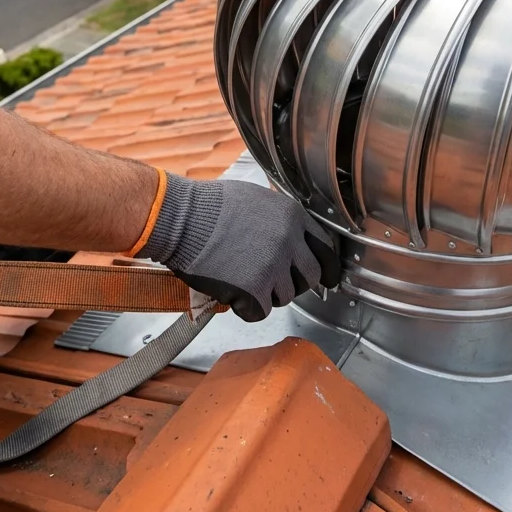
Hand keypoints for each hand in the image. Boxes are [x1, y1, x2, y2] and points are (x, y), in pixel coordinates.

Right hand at [135, 173, 340, 321]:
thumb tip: (292, 237)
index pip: (326, 248)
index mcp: (293, 217)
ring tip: (242, 279)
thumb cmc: (210, 206)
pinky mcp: (254, 289)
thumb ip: (280, 220)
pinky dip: (247, 308)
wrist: (182, 219)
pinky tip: (232, 292)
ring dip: (267, 294)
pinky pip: (261, 311)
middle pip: (311, 277)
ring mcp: (273, 266)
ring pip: (285, 296)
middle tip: (276, 284)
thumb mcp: (257, 199)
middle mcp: (289, 241)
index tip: (329, 279)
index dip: (328, 268)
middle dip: (296, 284)